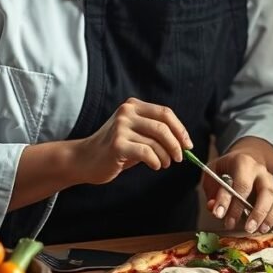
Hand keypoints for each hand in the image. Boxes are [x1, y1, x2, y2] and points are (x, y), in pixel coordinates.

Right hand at [76, 99, 191, 183]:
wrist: (84, 160)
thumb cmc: (115, 149)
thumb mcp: (135, 134)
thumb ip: (155, 133)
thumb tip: (184, 143)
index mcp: (133, 106)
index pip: (165, 113)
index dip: (180, 129)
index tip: (188, 145)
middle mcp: (126, 113)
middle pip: (163, 126)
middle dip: (176, 144)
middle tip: (180, 158)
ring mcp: (120, 127)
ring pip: (156, 141)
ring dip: (166, 156)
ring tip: (165, 164)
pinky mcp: (117, 144)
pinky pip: (147, 153)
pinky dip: (156, 161)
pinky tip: (155, 166)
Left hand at [206, 139, 272, 233]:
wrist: (244, 160)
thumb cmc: (226, 170)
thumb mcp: (212, 174)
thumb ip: (212, 190)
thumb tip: (214, 208)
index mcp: (243, 162)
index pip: (239, 183)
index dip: (228, 200)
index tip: (218, 215)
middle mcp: (260, 170)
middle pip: (264, 191)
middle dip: (255, 212)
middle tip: (245, 228)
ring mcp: (270, 180)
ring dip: (266, 216)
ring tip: (255, 230)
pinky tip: (263, 228)